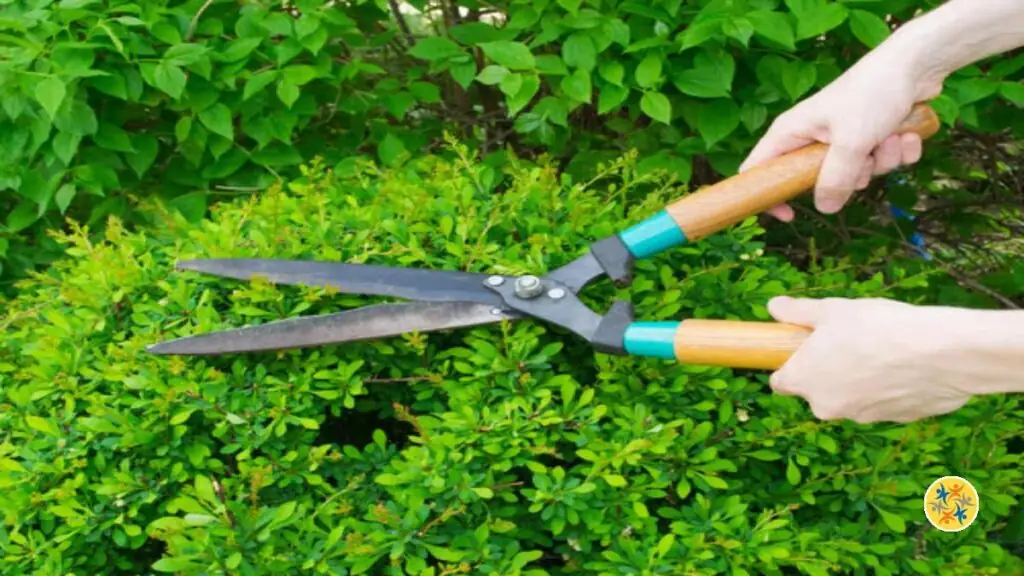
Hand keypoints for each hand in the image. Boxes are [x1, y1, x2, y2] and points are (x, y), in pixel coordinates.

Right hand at [739, 44, 941, 220]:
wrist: (916, 63)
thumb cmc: (873, 92)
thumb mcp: (851, 142)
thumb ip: (836, 179)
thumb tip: (825, 209)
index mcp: (791, 132)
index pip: (758, 170)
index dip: (766, 194)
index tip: (790, 214)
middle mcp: (813, 137)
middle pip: (818, 180)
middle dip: (851, 176)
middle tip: (863, 157)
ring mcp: (842, 138)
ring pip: (858, 174)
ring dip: (882, 160)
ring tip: (891, 135)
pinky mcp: (871, 137)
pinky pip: (882, 162)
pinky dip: (899, 152)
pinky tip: (907, 133)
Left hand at [765, 296, 973, 423]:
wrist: (941, 352)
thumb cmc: (878, 327)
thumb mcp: (832, 310)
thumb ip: (797, 312)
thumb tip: (774, 308)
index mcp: (804, 381)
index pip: (779, 383)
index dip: (789, 366)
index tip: (801, 351)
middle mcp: (827, 406)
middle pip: (817, 392)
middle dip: (827, 372)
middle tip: (848, 342)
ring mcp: (861, 417)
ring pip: (851, 398)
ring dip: (858, 381)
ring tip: (881, 350)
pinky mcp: (894, 420)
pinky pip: (882, 402)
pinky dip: (887, 388)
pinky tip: (905, 365)